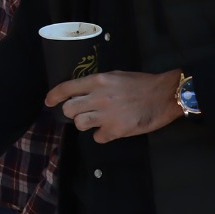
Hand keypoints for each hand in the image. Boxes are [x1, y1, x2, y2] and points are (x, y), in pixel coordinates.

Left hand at [46, 69, 183, 143]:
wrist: (165, 95)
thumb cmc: (142, 83)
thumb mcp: (116, 76)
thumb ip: (98, 84)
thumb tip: (82, 92)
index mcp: (98, 81)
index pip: (67, 88)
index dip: (54, 96)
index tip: (48, 102)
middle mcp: (99, 97)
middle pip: (69, 110)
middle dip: (72, 112)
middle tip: (81, 112)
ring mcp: (107, 115)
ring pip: (80, 124)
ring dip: (86, 124)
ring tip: (97, 121)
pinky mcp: (116, 130)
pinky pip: (98, 137)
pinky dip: (103, 135)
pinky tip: (111, 129)